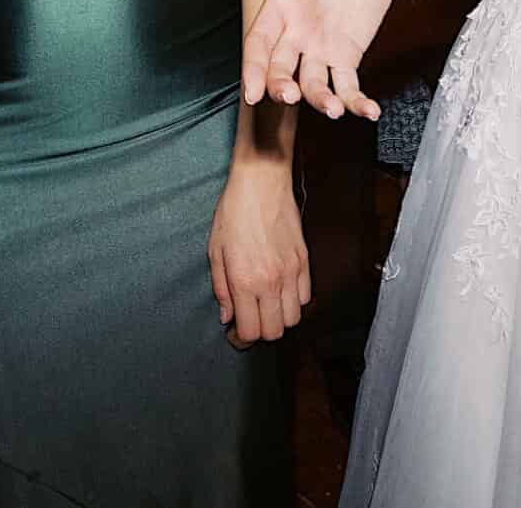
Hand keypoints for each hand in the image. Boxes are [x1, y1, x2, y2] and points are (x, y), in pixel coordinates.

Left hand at [208, 166, 309, 347]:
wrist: (262, 182)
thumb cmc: (233, 212)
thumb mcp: (215, 250)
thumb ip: (221, 288)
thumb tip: (226, 316)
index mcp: (244, 281)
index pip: (250, 331)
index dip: (241, 338)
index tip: (236, 332)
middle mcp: (270, 281)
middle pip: (274, 332)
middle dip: (260, 332)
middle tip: (250, 320)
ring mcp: (291, 272)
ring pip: (293, 318)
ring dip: (278, 318)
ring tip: (265, 306)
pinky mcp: (304, 261)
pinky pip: (305, 297)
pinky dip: (293, 301)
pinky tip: (280, 290)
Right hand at [241, 0, 394, 119]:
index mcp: (281, 3)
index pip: (259, 41)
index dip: (253, 67)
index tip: (251, 91)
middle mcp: (294, 32)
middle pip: (279, 68)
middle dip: (280, 85)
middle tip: (291, 97)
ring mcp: (319, 49)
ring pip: (312, 82)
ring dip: (319, 99)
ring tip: (334, 110)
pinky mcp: (346, 57)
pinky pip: (347, 85)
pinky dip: (356, 101)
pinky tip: (369, 110)